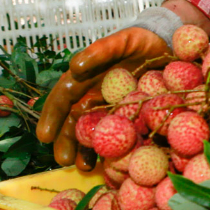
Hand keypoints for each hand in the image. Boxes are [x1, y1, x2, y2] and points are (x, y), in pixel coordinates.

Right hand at [36, 27, 171, 169]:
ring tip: (85, 167)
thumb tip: (75, 67)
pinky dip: (116, 150)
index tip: (44, 136)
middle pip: (75, 122)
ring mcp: (114, 111)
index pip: (61, 100)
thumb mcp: (120, 42)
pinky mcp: (134, 119)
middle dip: (67, 142)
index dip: (51, 118)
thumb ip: (99, 52)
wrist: (166, 45)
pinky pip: (121, 136)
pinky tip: (112, 163)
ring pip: (95, 133)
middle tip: (64, 160)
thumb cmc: (137, 42)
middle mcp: (95, 99)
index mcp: (85, 81)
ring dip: (87, 150)